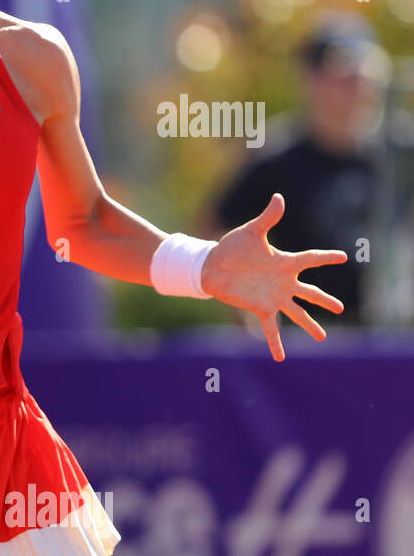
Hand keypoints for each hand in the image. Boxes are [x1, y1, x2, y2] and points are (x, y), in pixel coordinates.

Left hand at [200, 193, 347, 360]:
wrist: (212, 265)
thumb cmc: (232, 247)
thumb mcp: (252, 232)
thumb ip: (268, 218)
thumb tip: (278, 197)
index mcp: (284, 262)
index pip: (311, 259)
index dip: (326, 258)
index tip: (343, 256)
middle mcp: (283, 282)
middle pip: (310, 292)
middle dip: (325, 301)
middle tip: (339, 309)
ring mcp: (273, 297)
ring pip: (297, 313)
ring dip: (309, 326)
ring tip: (322, 338)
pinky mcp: (259, 308)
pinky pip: (270, 329)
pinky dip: (275, 343)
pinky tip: (280, 358)